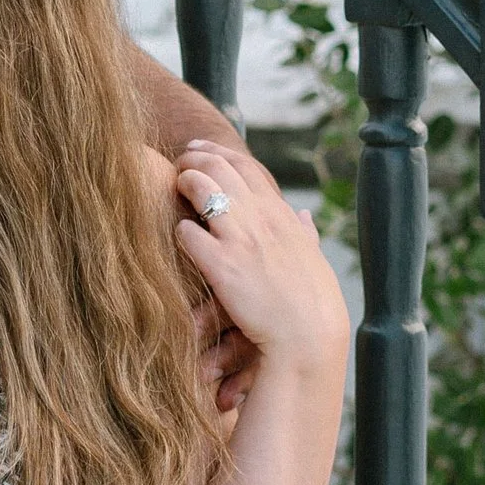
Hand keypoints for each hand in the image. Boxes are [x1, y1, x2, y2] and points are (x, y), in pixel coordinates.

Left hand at [170, 139, 346, 387]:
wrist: (307, 336)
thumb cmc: (312, 303)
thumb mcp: (312, 260)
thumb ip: (304, 235)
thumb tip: (303, 217)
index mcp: (281, 215)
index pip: (246, 166)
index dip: (218, 152)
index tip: (198, 148)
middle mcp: (261, 219)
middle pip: (220, 167)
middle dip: (193, 158)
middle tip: (176, 162)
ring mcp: (241, 240)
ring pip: (202, 188)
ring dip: (184, 181)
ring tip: (171, 186)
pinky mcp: (222, 266)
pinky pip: (188, 233)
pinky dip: (178, 230)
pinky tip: (176, 236)